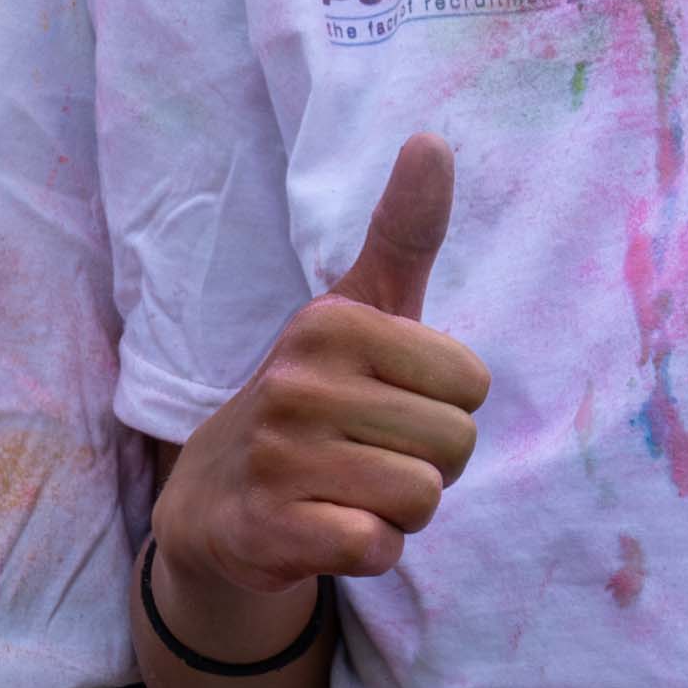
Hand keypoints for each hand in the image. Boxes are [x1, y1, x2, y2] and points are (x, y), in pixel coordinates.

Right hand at [156, 135, 482, 647]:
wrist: (216, 500)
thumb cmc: (313, 400)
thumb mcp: (355, 314)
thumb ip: (403, 232)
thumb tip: (434, 138)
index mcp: (329, 323)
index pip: (472, 382)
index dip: (446, 406)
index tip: (387, 403)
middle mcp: (296, 381)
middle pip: (456, 444)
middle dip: (427, 464)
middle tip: (365, 455)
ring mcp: (277, 455)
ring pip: (423, 498)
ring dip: (400, 511)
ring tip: (345, 492)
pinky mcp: (268, 526)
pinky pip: (378, 546)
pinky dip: (368, 550)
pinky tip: (324, 529)